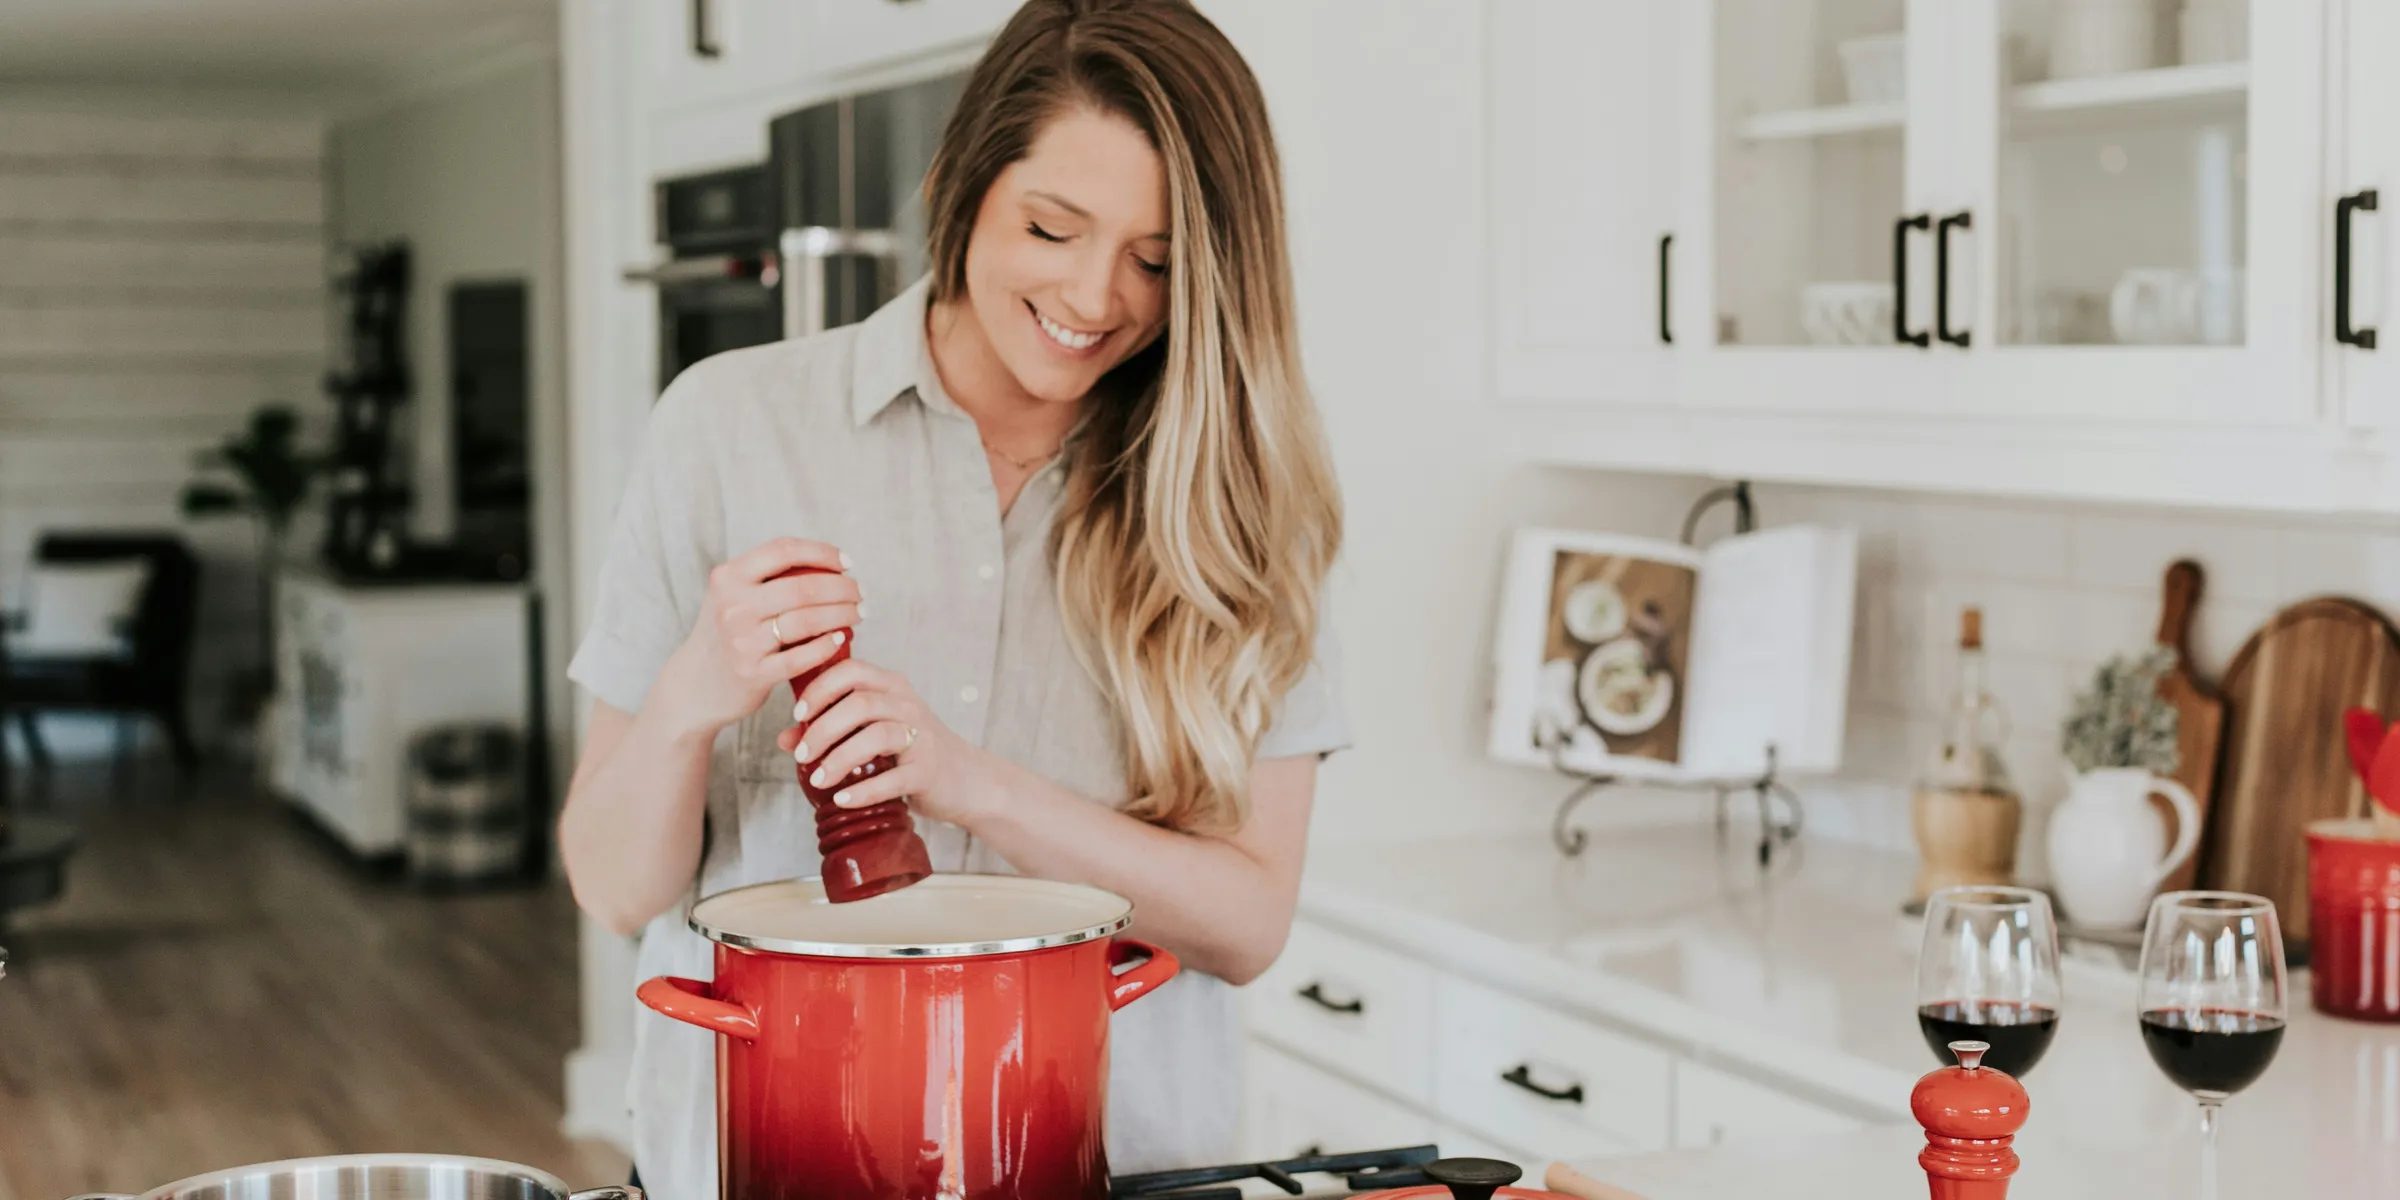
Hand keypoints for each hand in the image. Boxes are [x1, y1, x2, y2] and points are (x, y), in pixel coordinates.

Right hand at [653, 537, 861, 739]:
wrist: (695, 684)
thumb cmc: (727, 634)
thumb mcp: (732, 596)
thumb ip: (766, 578)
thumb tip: (827, 563)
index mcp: (728, 577)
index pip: (783, 551)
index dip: (822, 553)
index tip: (847, 563)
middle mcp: (732, 605)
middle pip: (803, 587)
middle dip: (842, 588)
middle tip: (860, 593)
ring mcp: (742, 641)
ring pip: (807, 620)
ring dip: (842, 615)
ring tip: (858, 614)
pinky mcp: (753, 673)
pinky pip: (801, 656)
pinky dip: (826, 645)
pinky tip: (840, 638)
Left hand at [776, 658, 986, 825]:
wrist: (965, 780)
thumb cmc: (911, 752)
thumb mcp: (872, 732)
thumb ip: (831, 730)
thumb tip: (785, 739)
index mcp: (891, 687)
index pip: (851, 671)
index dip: (820, 689)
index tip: (798, 714)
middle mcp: (908, 705)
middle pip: (859, 703)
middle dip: (822, 729)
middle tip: (802, 755)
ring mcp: (922, 736)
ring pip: (876, 736)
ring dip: (839, 759)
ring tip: (817, 780)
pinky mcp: (928, 770)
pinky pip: (893, 778)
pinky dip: (863, 790)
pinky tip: (843, 799)